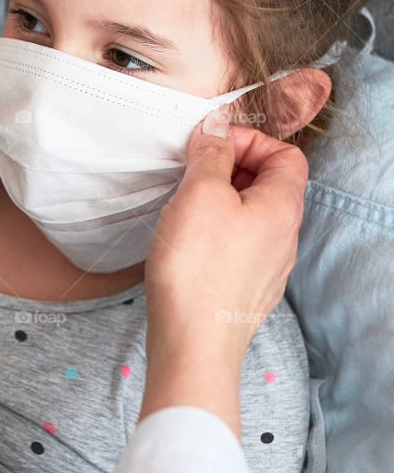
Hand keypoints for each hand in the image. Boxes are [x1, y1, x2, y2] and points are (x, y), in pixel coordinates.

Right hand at [139, 106, 308, 436]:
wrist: (192, 344)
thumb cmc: (198, 267)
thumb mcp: (200, 192)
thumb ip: (211, 154)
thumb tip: (217, 127)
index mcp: (283, 207)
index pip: (286, 154)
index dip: (250, 139)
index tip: (211, 144)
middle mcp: (284, 237)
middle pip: (270, 183)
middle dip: (231, 166)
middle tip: (192, 170)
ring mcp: (268, 266)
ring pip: (251, 214)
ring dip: (220, 199)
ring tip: (185, 203)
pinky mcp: (245, 288)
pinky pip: (238, 243)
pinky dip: (216, 229)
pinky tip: (187, 239)